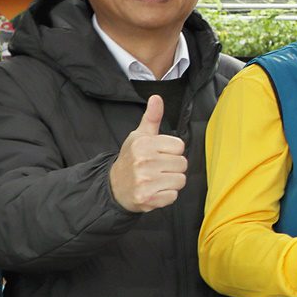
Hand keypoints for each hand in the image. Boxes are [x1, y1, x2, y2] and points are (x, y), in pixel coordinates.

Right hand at [109, 94, 187, 211]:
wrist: (114, 187)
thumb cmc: (131, 159)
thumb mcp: (139, 136)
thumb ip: (152, 118)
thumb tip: (157, 98)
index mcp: (143, 144)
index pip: (179, 146)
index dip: (172, 151)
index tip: (160, 154)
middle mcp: (143, 162)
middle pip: (182, 164)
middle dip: (173, 167)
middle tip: (158, 169)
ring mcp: (145, 181)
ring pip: (180, 180)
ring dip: (171, 182)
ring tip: (157, 179)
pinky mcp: (147, 199)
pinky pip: (173, 196)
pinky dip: (166, 196)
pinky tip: (154, 191)